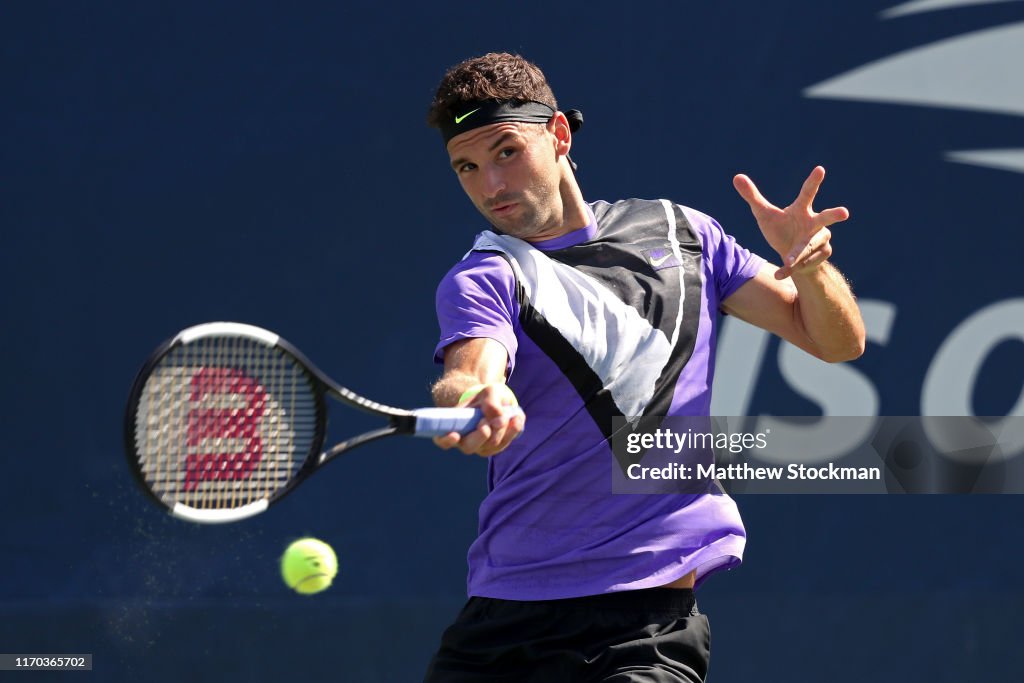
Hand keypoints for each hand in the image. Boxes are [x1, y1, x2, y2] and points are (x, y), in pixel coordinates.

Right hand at [432, 383, 524, 456]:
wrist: (496, 401)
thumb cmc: (485, 397)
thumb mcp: (488, 392)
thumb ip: (491, 403)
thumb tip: (498, 420)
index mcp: (453, 426)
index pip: (442, 439)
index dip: (445, 440)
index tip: (454, 435)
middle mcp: (465, 440)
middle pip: (469, 446)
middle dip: (480, 436)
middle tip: (486, 424)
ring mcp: (481, 446)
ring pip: (490, 444)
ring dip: (501, 429)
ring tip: (507, 413)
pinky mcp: (497, 447)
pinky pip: (505, 442)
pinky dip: (513, 430)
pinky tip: (517, 417)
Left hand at [733, 166, 848, 279]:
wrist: (790, 257)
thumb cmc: (780, 229)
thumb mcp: (764, 214)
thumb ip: (752, 196)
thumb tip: (736, 177)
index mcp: (802, 209)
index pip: (808, 192)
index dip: (813, 181)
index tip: (820, 169)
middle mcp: (815, 223)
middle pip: (826, 217)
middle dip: (834, 215)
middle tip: (844, 212)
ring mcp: (820, 240)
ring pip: (811, 246)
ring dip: (800, 253)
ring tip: (789, 259)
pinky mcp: (820, 256)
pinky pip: (806, 263)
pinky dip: (791, 269)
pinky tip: (780, 274)